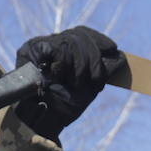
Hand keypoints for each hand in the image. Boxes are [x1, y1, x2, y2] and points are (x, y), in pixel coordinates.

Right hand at [14, 26, 121, 140]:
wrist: (47, 118)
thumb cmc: (66, 104)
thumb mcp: (91, 85)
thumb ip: (104, 69)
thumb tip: (120, 56)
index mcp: (63, 50)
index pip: (82, 33)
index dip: (98, 39)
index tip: (112, 48)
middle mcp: (50, 44)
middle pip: (79, 35)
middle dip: (93, 58)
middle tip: (94, 79)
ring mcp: (39, 45)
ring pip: (70, 41)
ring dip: (79, 67)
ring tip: (73, 83)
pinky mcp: (30, 49)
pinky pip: (56, 47)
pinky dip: (63, 64)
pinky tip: (58, 75)